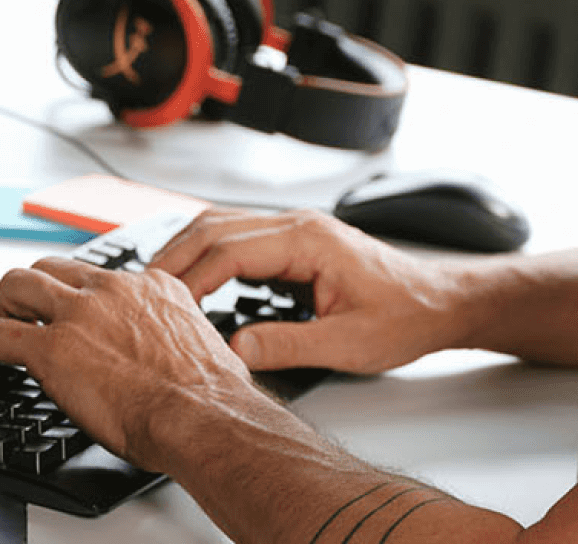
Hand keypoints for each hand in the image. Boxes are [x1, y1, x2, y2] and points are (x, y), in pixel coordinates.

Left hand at [0, 257, 253, 469]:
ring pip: (18, 284)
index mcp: (155, 286)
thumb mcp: (196, 341)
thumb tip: (162, 353)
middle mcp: (116, 288)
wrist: (201, 410)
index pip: (100, 276)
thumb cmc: (207, 392)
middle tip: (19, 317)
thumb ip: (170, 333)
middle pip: (52, 267)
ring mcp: (81, 312)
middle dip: (29, 290)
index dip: (77, 297)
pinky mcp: (51, 347)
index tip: (69, 316)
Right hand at [150, 208, 463, 373]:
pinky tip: (191, 286)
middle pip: (215, 227)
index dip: (188, 281)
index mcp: (310, 240)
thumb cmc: (405, 317)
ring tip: (152, 292)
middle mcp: (301, 226)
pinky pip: (240, 240)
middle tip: (137, 298)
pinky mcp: (298, 245)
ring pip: (223, 227)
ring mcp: (298, 231)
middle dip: (172, 259)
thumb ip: (287, 346)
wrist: (440, 302)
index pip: (228, 249)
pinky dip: (208, 257)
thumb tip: (232, 352)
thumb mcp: (347, 343)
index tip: (159, 312)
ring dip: (185, 253)